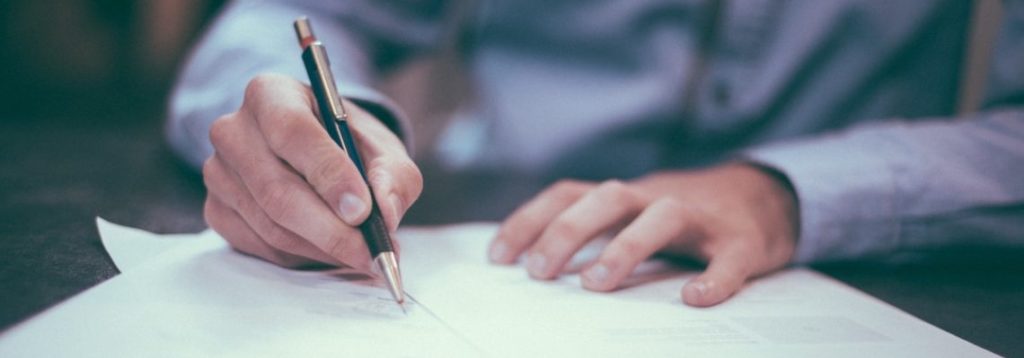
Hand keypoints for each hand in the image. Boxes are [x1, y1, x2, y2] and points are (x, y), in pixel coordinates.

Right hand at [202, 73, 421, 269]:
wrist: (316, 154)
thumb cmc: (349, 145)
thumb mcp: (383, 148)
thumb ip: (393, 175)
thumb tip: (385, 212)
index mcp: (271, 94)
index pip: (292, 132)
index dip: (329, 174)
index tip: (362, 210)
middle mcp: (234, 130)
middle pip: (277, 190)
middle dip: (331, 230)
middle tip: (372, 252)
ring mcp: (218, 172)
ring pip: (272, 225)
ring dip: (323, 248)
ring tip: (363, 254)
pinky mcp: (216, 210)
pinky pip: (261, 246)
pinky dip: (303, 256)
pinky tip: (331, 250)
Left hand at [488, 163, 797, 306]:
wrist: (765, 197)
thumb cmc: (683, 218)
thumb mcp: (633, 216)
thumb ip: (594, 233)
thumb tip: (535, 269)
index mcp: (625, 197)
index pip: (568, 194)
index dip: (530, 220)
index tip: (498, 257)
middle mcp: (656, 198)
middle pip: (608, 197)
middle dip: (568, 231)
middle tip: (538, 273)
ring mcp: (701, 218)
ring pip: (662, 216)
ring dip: (626, 246)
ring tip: (596, 284)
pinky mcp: (742, 241)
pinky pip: (729, 257)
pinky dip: (714, 277)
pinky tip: (695, 299)